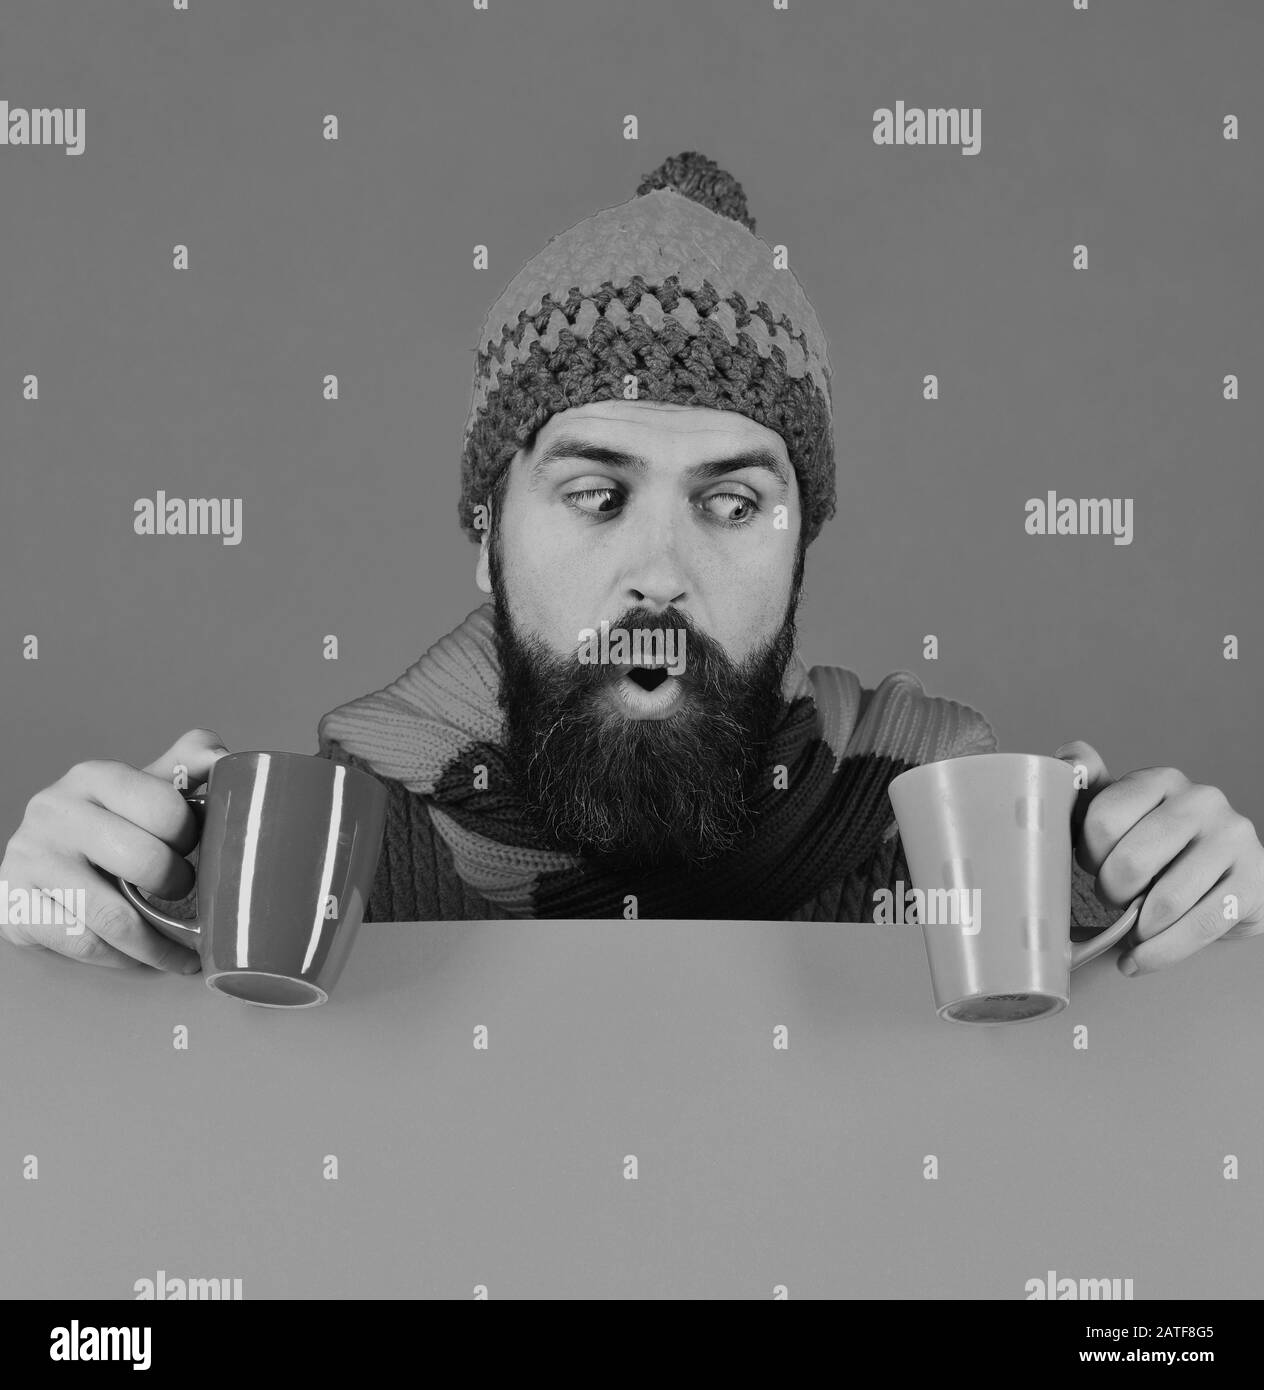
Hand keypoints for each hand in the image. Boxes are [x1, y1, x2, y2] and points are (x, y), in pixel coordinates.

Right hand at [0, 729, 229, 970]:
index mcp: (95, 777)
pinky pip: (84, 944)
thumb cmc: (108, 823)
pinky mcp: (14, 904)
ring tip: (181, 952)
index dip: (190, 837)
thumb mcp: (144, 785)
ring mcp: (31, 859)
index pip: (166, 808)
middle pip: (145, 862)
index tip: (194, 849)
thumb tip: (227, 759)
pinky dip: (121, 958)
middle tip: (187, 895)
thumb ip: (189, 763)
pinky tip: (140, 958)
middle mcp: (56, 811)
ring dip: (157, 944)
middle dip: (179, 887)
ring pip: (114, 917)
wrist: (39, 857)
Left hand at [1054, 741, 1263, 975]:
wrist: (1226, 877)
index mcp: (1160, 780)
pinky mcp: (1254, 882)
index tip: (1093, 865)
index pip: (1101, 820)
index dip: (1087, 855)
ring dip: (1138, 928)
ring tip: (1133, 928)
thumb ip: (1089, 788)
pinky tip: (1140, 959)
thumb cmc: (1158, 847)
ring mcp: (1233, 840)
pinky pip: (1199, 927)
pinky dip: (1161, 952)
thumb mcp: (1122, 815)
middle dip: (1111, 894)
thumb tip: (1070, 756)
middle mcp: (1202, 801)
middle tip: (1114, 900)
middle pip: (1130, 863)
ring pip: (1164, 901)